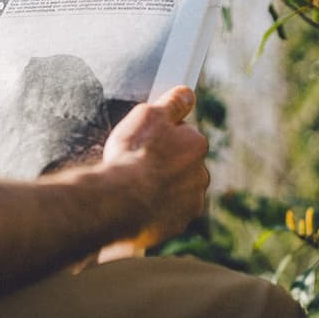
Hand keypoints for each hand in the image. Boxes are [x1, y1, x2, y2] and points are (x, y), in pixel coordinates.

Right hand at [101, 86, 208, 248]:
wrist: (118, 201)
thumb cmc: (133, 155)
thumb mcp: (148, 116)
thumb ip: (172, 103)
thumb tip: (187, 93)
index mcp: (197, 145)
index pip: (185, 136)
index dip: (163, 137)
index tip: (145, 142)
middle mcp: (201, 175)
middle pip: (183, 166)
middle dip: (166, 165)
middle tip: (138, 165)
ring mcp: (190, 204)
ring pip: (177, 192)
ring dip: (161, 189)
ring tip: (134, 187)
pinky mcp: (177, 226)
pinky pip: (167, 215)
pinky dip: (155, 212)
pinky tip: (136, 206)